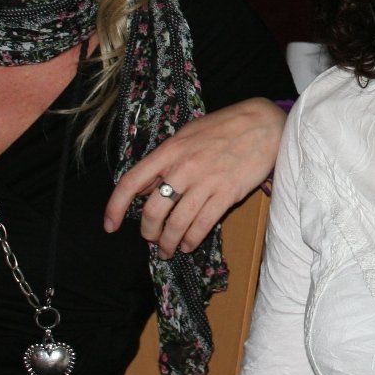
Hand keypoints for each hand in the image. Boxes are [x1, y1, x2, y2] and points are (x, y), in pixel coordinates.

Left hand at [104, 97, 286, 256]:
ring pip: (177, 223)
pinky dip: (192, 240)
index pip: (131, 182)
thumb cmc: (224, 127)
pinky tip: (189, 244)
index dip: (115, 207)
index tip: (110, 226)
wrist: (264, 124)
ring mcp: (206, 181)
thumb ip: (165, 160)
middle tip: (151, 239)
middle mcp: (184, 167)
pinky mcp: (227, 194)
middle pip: (153, 210)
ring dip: (168, 243)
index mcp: (170, 150)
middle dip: (148, 232)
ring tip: (168, 249)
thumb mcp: (187, 135)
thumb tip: (143, 186)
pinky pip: (202, 225)